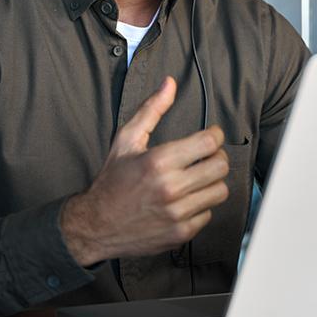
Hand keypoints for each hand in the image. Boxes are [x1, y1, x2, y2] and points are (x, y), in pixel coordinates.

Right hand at [60, 76, 229, 266]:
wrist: (96, 224)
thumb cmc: (112, 180)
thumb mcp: (127, 140)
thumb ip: (151, 109)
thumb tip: (170, 83)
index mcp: (159, 161)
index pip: (209, 142)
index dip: (214, 135)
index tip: (210, 136)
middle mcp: (171, 187)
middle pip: (220, 166)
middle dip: (216, 157)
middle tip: (206, 157)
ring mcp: (177, 212)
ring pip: (220, 191)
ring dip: (212, 182)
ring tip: (197, 178)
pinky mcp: (181, 232)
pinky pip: (209, 214)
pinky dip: (201, 205)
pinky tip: (186, 200)